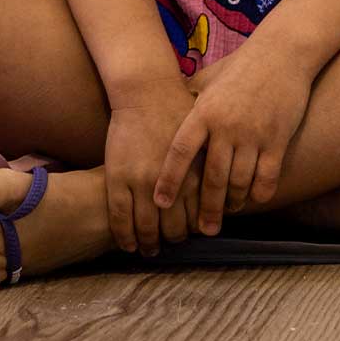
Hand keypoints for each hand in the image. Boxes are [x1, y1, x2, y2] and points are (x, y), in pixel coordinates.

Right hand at [104, 77, 201, 256]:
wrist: (147, 91)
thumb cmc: (178, 112)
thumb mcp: (204, 142)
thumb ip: (210, 169)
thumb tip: (220, 195)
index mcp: (196, 174)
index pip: (198, 217)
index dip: (195, 231)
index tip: (193, 235)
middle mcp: (172, 182)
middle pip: (174, 228)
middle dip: (174, 240)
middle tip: (172, 244)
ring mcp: (142, 181)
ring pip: (146, 227)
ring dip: (149, 244)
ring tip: (150, 249)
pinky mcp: (118, 178)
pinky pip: (120, 217)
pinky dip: (124, 236)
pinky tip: (128, 245)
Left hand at [155, 41, 312, 235]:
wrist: (283, 53)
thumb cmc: (241, 67)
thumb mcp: (209, 80)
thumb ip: (187, 100)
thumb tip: (161, 114)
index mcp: (204, 112)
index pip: (180, 153)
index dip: (169, 180)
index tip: (160, 203)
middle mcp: (227, 126)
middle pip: (211, 178)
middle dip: (206, 209)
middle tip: (202, 230)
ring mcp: (254, 134)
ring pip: (240, 183)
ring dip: (233, 203)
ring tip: (228, 212)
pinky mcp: (278, 139)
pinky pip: (267, 178)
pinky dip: (259, 194)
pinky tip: (253, 199)